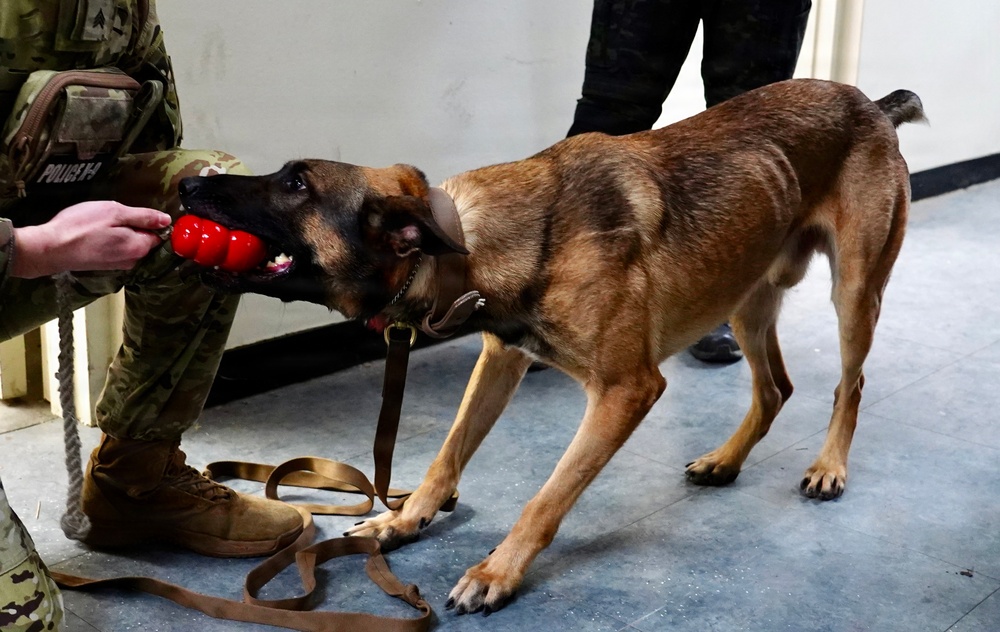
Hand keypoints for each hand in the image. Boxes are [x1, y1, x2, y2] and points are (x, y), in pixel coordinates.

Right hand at [10, 201, 171, 277]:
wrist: (50, 248)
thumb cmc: (81, 227)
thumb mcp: (115, 213)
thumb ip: (143, 217)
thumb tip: (166, 220)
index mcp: (139, 248)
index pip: (158, 234)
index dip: (148, 221)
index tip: (131, 214)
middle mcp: (132, 261)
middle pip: (143, 239)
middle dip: (132, 226)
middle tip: (111, 217)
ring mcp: (118, 265)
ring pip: (128, 244)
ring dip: (119, 232)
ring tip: (100, 225)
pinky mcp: (104, 265)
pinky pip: (115, 249)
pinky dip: (109, 240)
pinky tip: (95, 233)